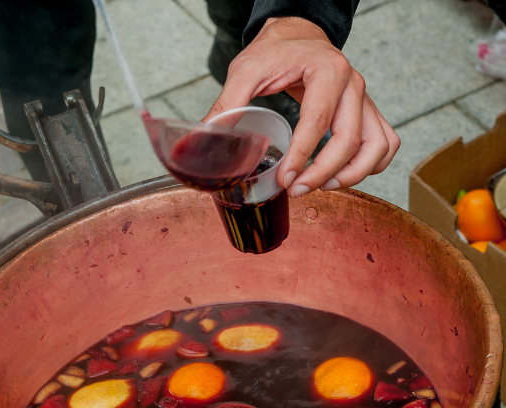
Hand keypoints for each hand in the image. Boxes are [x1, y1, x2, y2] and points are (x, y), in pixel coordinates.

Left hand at [203, 17, 399, 196]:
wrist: (299, 35)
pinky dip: (372, 165)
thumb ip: (227, 104)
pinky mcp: (367, 111)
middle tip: (295, 190)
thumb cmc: (276, 51)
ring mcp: (365, 99)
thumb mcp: (246, 70)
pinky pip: (385, 143)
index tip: (284, 181)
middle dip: (322, 173)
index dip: (301, 157)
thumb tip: (206, 138)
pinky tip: (344, 176)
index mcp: (326, 72)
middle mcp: (353, 85)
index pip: (317, 122)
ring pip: (377, 146)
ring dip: (353, 174)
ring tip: (323, 187)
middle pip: (349, 140)